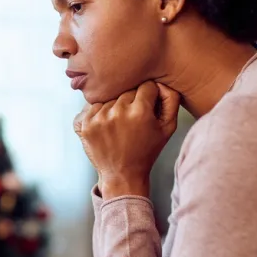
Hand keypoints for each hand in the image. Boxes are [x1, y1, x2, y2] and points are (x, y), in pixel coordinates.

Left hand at [74, 81, 179, 198]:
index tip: (148, 108)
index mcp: (140, 112)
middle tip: (134, 120)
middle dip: (133, 101)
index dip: (150, 96)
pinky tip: (108, 126)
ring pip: (110, 97)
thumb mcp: (168, 128)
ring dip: (115, 106)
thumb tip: (161, 81)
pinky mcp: (85, 123)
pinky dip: (100, 112)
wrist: (122, 175)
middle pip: (127, 90)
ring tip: (120, 125)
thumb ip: (171, 99)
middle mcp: (117, 112)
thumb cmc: (147, 150)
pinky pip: (93, 105)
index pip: (147, 86)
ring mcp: (98, 117)